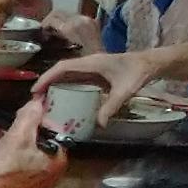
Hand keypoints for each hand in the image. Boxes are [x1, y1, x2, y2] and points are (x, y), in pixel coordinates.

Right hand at [0, 95, 67, 187]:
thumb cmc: (2, 168)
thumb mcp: (17, 136)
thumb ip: (30, 116)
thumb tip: (38, 102)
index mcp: (57, 161)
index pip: (55, 131)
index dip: (40, 118)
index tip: (25, 112)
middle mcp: (49, 172)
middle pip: (38, 141)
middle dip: (19, 126)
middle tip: (10, 117)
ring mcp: (32, 178)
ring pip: (22, 149)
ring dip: (7, 134)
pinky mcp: (16, 182)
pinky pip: (13, 159)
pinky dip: (2, 147)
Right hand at [33, 47, 157, 106]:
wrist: (151, 63)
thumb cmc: (138, 72)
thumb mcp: (125, 90)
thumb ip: (111, 106)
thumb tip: (99, 125)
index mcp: (92, 63)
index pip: (63, 67)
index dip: (47, 77)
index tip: (36, 91)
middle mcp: (88, 63)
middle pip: (61, 70)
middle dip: (46, 83)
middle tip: (36, 100)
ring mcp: (91, 67)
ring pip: (67, 74)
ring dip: (54, 84)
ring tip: (45, 100)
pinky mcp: (95, 72)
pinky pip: (75, 77)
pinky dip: (65, 86)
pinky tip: (62, 97)